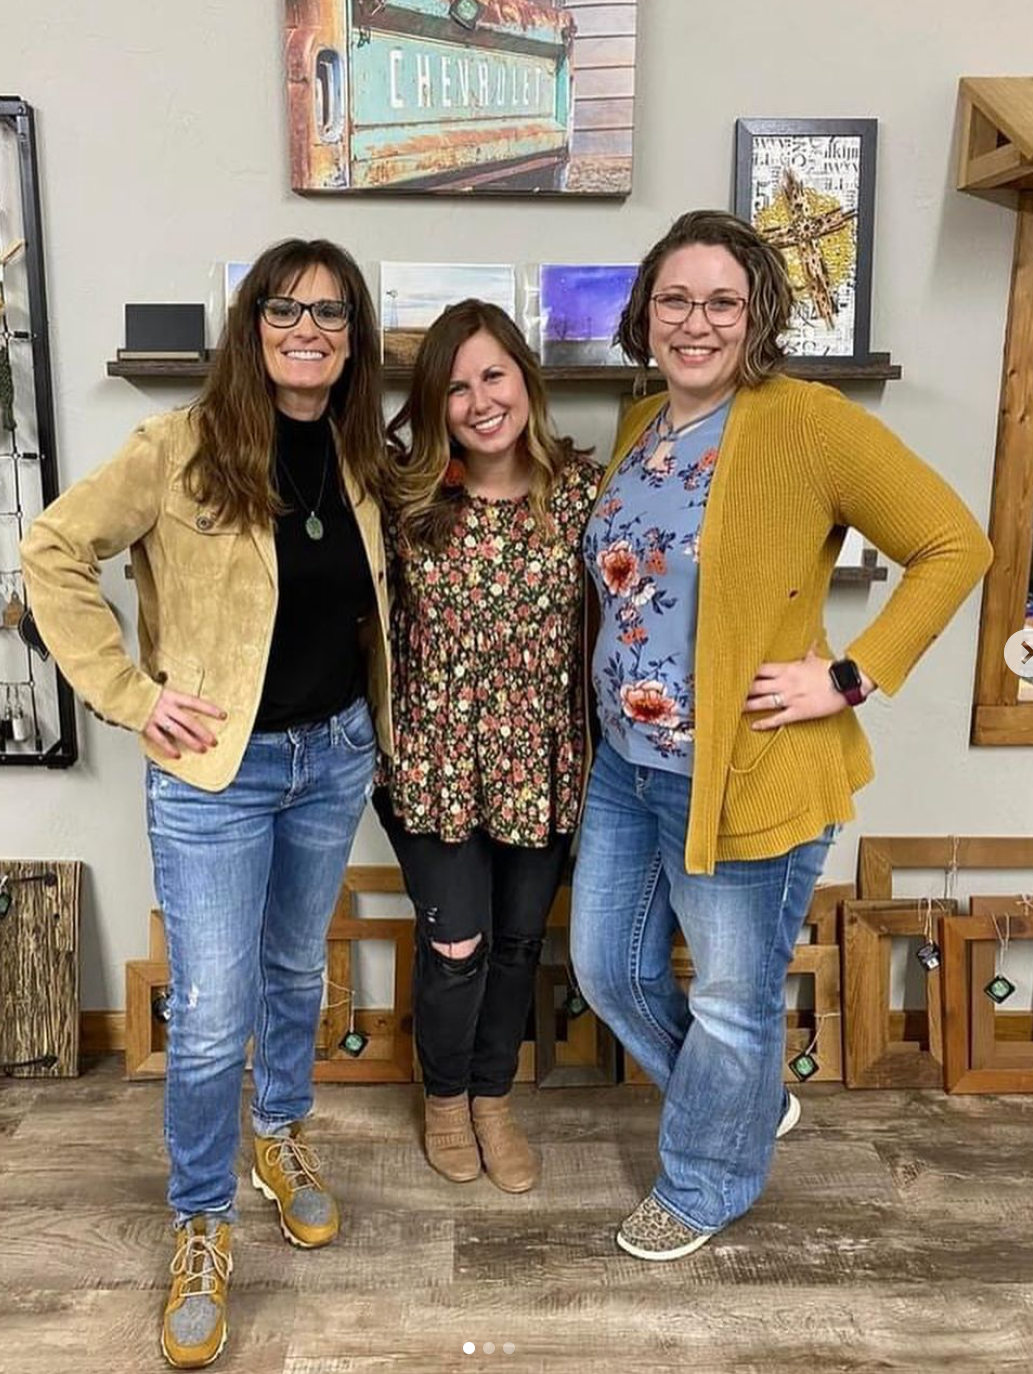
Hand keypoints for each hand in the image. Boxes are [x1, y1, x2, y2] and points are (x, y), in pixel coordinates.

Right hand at [143, 688, 225, 758]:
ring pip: (178, 731)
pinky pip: (160, 739)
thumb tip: (189, 707)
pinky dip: (168, 748)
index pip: (195, 703)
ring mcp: (156, 717)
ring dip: (191, 742)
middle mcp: (166, 707)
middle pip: (189, 721)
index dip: (210, 709)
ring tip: (201, 749)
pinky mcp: (146, 726)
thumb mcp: (163, 692)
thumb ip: (174, 701)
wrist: (122, 691)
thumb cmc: (143, 692)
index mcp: (172, 696)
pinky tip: (177, 754)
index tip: (222, 715)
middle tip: (213, 741)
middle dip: (203, 732)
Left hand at [744, 647, 873, 730]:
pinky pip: (778, 718)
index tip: (734, 675)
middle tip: (726, 694)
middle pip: (756, 686)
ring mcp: (790, 698)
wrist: (846, 683)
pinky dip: (765, 723)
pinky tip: (754, 726)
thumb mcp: (816, 659)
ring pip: (763, 703)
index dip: (745, 673)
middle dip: (741, 690)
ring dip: (747, 706)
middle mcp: (785, 683)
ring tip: (733, 709)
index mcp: (787, 669)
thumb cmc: (831, 672)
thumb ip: (808, 652)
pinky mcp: (798, 712)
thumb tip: (810, 642)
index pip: (760, 670)